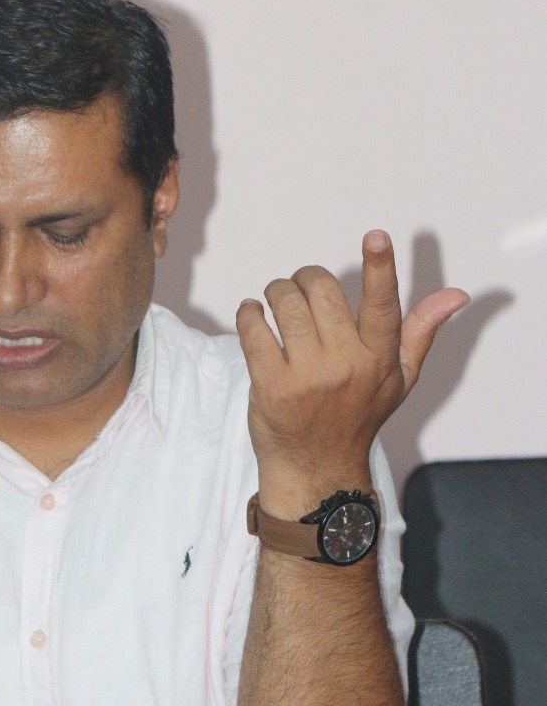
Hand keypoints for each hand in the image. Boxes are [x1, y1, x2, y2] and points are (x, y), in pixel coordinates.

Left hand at [235, 229, 468, 514]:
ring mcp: (307, 375)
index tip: (376, 236)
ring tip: (274, 303)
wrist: (316, 469)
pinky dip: (248, 313)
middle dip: (304, 279)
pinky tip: (253, 316)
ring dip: (274, 292)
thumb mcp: (398, 379)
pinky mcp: (271, 384)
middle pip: (319, 288)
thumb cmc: (357, 416)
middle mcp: (346, 364)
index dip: (380, 267)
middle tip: (298, 289)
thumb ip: (421, 332)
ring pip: (283, 302)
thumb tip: (456, 295)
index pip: (383, 305)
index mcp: (379, 358)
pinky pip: (253, 327)